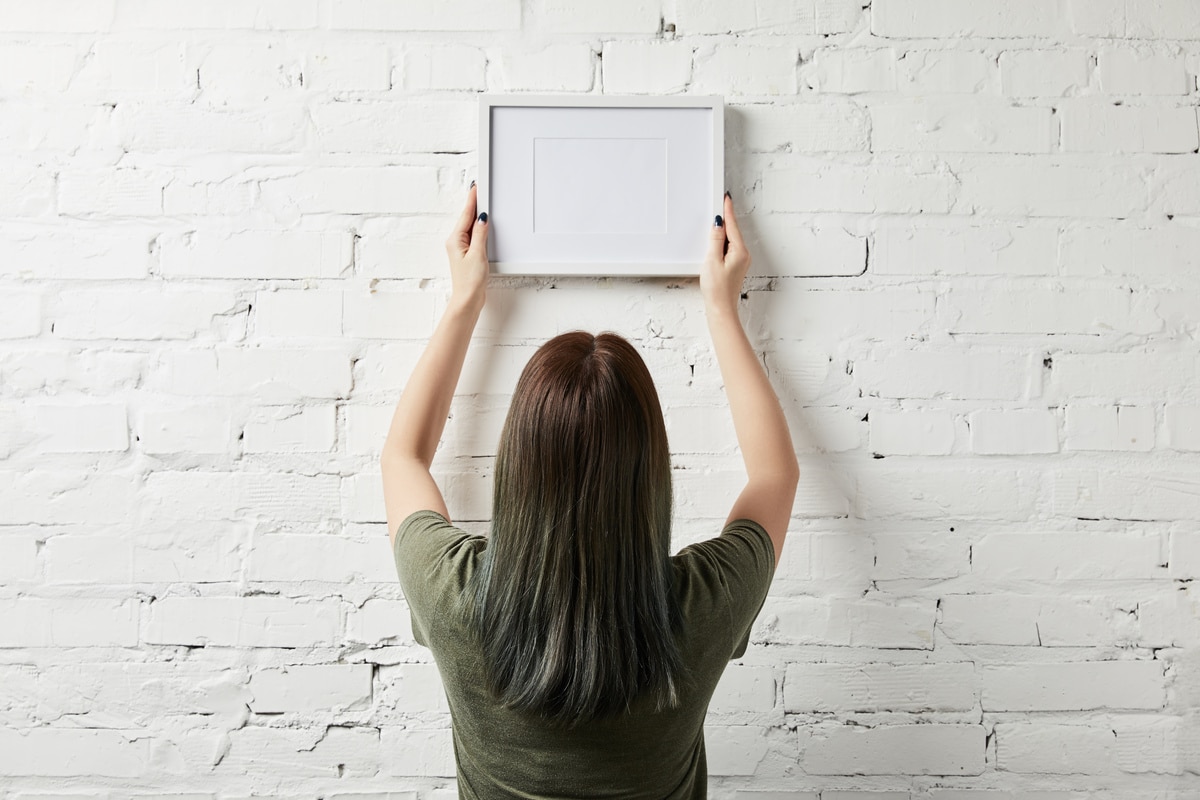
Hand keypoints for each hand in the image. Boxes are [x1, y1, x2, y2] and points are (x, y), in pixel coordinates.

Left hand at [444, 183, 489, 311]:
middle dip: (473, 204)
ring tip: (480, 202)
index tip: (475, 188)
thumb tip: (482, 218)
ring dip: (475, 215)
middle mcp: (456, 242)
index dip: (472, 200)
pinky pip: (472, 235)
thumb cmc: (470, 281)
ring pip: (469, 226)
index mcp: (455, 240)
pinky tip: (481, 225)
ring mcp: (461, 249)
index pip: (466, 215)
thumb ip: (480, 234)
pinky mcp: (467, 255)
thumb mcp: (478, 254)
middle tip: (479, 190)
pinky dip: (477, 228)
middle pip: (466, 218)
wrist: (468, 299)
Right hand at [700, 193, 749, 315]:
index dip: (728, 211)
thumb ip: (715, 240)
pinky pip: (730, 247)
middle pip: (733, 231)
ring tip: (716, 219)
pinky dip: (723, 241)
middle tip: (720, 203)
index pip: (732, 225)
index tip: (726, 198)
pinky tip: (716, 240)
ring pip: (731, 239)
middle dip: (726, 218)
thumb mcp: (712, 260)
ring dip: (723, 230)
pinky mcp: (735, 266)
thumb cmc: (717, 289)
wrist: (721, 308)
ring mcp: (740, 261)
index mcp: (739, 251)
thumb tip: (718, 224)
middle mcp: (743, 254)